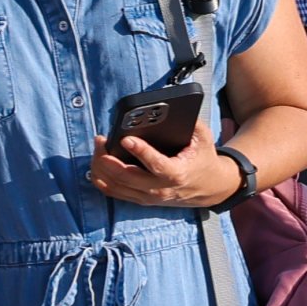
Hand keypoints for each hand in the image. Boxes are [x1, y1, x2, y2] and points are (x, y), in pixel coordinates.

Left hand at [88, 128, 246, 210]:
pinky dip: (101, 179)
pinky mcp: (141, 200)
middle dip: (108, 158)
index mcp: (178, 173)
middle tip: (100, 139)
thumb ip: (190, 121)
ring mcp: (149, 197)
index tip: (126, 139)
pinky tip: (97, 163)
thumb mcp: (203, 137)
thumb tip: (171, 105)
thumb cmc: (203, 159)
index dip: (140, 152)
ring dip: (101, 167)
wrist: (209, 188)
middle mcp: (161, 189)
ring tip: (98, 148)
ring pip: (116, 186)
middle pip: (127, 177)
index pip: (156, 165)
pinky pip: (114, 193)